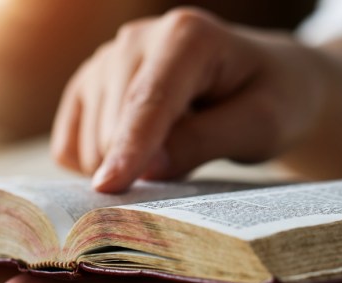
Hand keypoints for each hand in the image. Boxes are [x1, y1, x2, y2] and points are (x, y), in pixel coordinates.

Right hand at [51, 7, 329, 191]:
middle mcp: (137, 38)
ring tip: (169, 151)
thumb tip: (147, 169)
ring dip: (121, 165)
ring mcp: (107, 60)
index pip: (150, 100)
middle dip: (139, 165)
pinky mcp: (89, 86)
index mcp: (186, 36)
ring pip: (88, 139)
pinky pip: (69, 143)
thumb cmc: (271, 99)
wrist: (264, 80)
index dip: (131, 147)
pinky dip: (94, 163)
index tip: (110, 187)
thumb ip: (205, 141)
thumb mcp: (261, 124)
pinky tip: (134, 154)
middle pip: (112, 125)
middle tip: (185, 168)